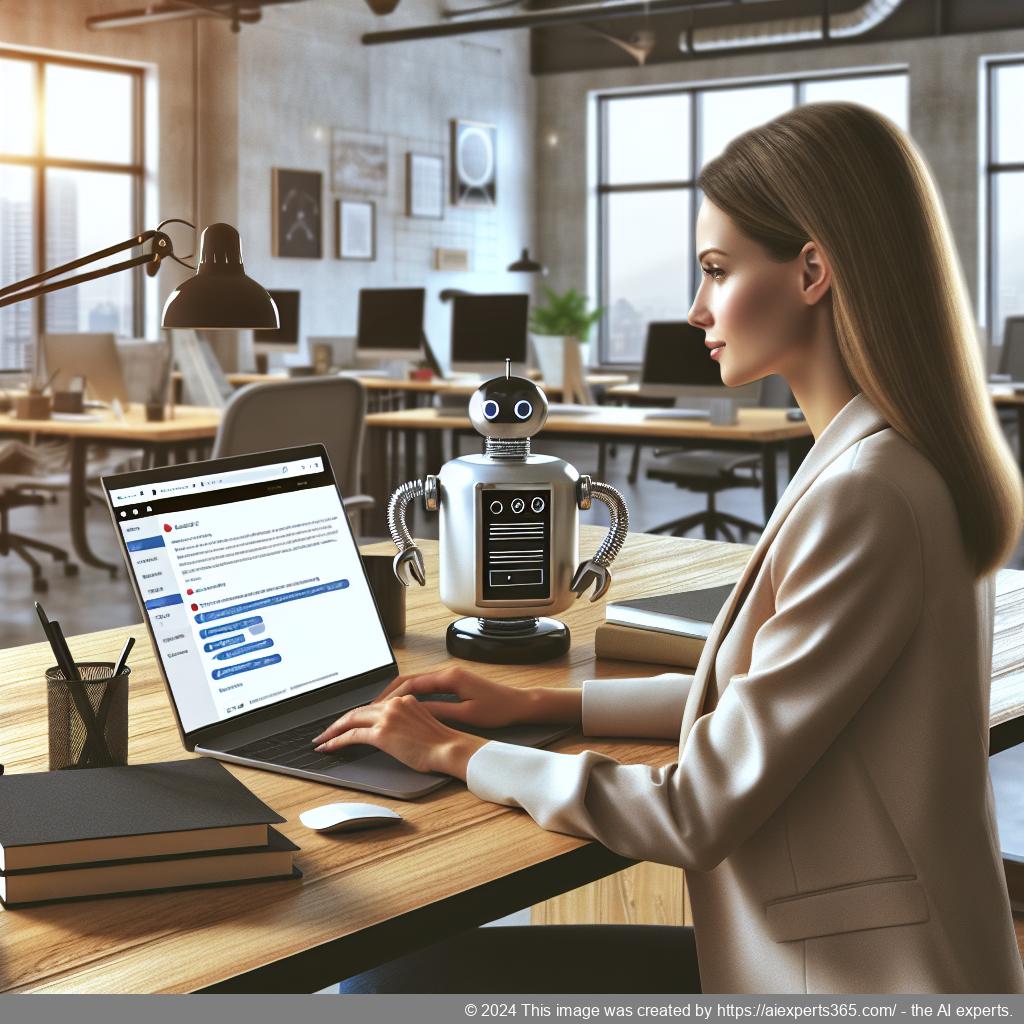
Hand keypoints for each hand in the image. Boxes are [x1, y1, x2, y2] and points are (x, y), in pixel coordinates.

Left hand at [311, 695, 486, 778]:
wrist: (449, 748)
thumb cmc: (440, 743)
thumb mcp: (421, 723)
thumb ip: (404, 720)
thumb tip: (389, 732)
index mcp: (404, 700)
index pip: (373, 706)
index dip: (356, 716)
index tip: (346, 723)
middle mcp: (394, 704)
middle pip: (358, 710)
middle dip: (338, 722)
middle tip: (326, 731)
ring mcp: (386, 717)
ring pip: (351, 720)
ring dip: (333, 731)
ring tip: (323, 740)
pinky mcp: (381, 733)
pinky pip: (352, 736)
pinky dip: (337, 741)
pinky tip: (330, 747)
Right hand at [370, 665, 531, 728]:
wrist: (519, 704)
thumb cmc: (498, 710)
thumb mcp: (466, 715)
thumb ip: (439, 711)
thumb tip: (414, 712)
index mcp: (449, 678)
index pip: (412, 684)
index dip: (392, 696)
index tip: (378, 707)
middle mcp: (448, 672)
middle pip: (410, 679)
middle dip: (390, 693)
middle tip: (373, 707)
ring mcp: (451, 676)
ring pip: (417, 682)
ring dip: (399, 694)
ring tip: (384, 708)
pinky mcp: (454, 683)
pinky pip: (426, 686)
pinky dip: (412, 695)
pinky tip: (405, 706)